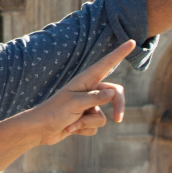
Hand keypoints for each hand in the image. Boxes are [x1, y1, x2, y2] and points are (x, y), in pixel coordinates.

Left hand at [19, 39, 135, 145]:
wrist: (39, 130)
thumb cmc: (54, 112)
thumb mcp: (75, 103)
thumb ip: (96, 97)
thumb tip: (114, 92)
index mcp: (85, 81)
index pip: (107, 64)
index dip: (120, 53)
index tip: (132, 41)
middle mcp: (88, 91)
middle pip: (114, 94)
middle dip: (118, 106)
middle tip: (119, 119)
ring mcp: (87, 106)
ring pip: (103, 116)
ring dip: (87, 122)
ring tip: (70, 122)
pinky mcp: (84, 119)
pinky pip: (95, 126)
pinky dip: (83, 130)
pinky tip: (69, 128)